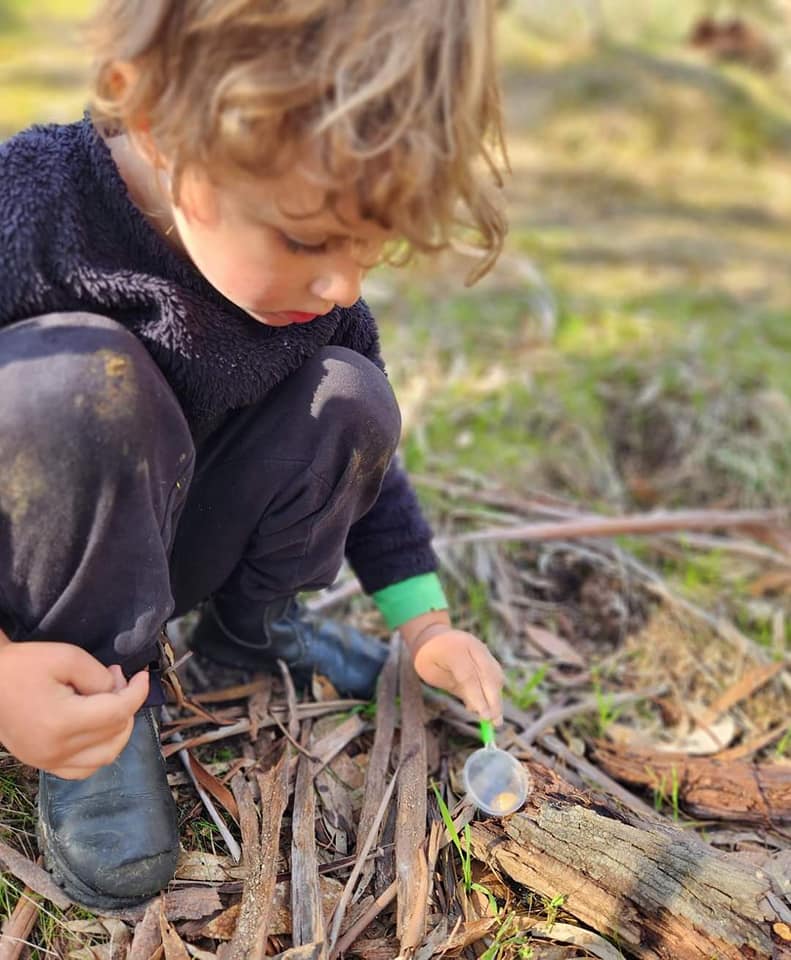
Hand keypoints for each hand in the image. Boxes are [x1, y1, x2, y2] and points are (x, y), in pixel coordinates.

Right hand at [0, 632, 148, 778]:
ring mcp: (48, 762)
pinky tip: (98, 727)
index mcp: (62, 722)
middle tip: (115, 680)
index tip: (143, 675)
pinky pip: (85, 769)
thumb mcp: (66, 657)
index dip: (138, 692)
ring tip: (110, 701)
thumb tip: (119, 692)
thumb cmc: (24, 665)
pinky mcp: (43, 765)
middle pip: (115, 734)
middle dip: (126, 705)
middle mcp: (56, 750)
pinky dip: (100, 750)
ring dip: (119, 730)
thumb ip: (99, 677)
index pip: (118, 712)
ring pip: (105, 756)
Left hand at [400, 614, 504, 724]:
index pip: (469, 676)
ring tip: (494, 719)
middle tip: (496, 723)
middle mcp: (473, 646)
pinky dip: (495, 690)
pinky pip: (495, 673)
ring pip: (496, 675)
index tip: (485, 717)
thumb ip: (456, 688)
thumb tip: (477, 708)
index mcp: (453, 650)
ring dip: (497, 697)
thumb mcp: (434, 674)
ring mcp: (482, 649)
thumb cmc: (429, 658)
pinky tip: (489, 706)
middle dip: (494, 701)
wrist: (433, 635)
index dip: (479, 698)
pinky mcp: (487, 654)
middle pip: (489, 675)